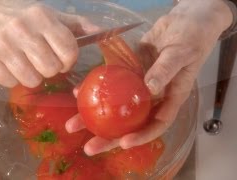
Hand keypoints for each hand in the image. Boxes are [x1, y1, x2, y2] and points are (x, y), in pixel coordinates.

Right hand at [0, 0, 98, 87]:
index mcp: (42, 17)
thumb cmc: (21, 15)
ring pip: (32, 80)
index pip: (69, 51)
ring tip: (25, 63)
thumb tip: (102, 33)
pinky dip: (12, 78)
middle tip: (41, 60)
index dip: (69, 60)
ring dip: (32, 76)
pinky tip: (9, 65)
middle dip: (50, 69)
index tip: (61, 58)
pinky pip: (10, 83)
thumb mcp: (49, 14)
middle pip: (51, 69)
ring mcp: (1, 45)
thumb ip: (76, 24)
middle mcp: (21, 30)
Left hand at [65, 0, 232, 155]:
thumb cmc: (191, 39)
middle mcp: (150, 97)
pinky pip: (109, 85)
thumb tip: (149, 88)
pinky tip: (77, 93)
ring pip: (115, 106)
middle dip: (109, 137)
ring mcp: (136, 86)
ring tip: (73, 125)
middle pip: (129, 123)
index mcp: (169, 99)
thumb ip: (166, 71)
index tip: (123, 143)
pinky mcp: (126, 73)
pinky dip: (94, 89)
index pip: (155, 125)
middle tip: (89, 147)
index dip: (141, 137)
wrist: (182, 21)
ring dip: (94, 116)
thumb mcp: (181, 54)